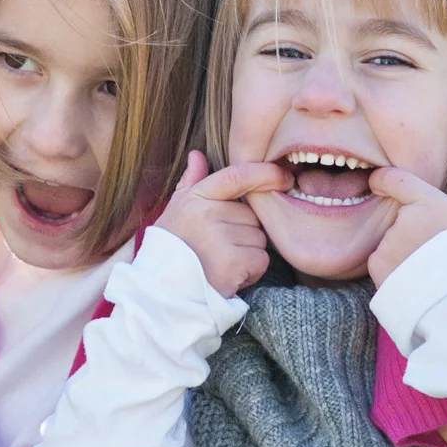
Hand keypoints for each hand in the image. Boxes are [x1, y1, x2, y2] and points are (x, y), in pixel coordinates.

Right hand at [154, 152, 285, 297]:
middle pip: (252, 216)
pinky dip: (251, 272)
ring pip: (259, 239)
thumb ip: (190, 182)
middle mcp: (207, 214)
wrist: (162, 291)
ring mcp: (219, 238)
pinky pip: (260, 260)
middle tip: (220, 249)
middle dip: (245, 232)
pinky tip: (229, 276)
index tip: (284, 177)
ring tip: (222, 263)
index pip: (237, 176)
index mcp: (195, 198)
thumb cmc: (171, 249)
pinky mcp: (232, 262)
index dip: (264, 173)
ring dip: (248, 253)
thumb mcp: (176, 211)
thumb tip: (197, 155)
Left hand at [366, 150, 446, 286]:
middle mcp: (405, 220)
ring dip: (401, 249)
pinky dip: (393, 268)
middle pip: (397, 216)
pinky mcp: (377, 266)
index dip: (386, 180)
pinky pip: (380, 261)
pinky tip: (415, 279)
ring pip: (389, 240)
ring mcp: (389, 243)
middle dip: (409, 228)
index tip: (381, 183)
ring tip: (427, 267)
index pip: (395, 180)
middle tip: (434, 249)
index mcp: (431, 204)